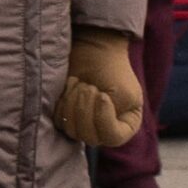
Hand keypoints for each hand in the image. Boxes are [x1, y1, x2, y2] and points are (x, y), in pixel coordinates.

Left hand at [57, 26, 143, 146]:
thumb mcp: (123, 94)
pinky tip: (71, 86)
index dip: (104, 119)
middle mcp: (106, 130)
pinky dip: (64, 103)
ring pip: (73, 130)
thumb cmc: (113, 70)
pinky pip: (60, 121)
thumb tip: (88, 136)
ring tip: (80, 84)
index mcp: (127, 125)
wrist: (93, 50)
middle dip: (86, 108)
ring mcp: (86, 125)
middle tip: (89, 86)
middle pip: (91, 137)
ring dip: (74, 104)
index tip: (102, 95)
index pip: (113, 137)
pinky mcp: (68, 117)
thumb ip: (111, 119)